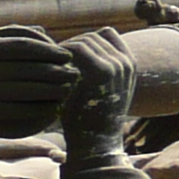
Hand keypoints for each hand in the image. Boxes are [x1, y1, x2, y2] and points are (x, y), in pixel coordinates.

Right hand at [0, 26, 74, 138]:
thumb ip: (8, 33)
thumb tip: (44, 33)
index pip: (23, 47)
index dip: (50, 51)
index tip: (67, 56)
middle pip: (28, 70)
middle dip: (57, 72)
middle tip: (75, 74)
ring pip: (25, 91)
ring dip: (52, 92)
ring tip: (69, 90)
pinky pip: (16, 111)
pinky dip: (38, 110)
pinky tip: (53, 109)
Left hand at [56, 30, 139, 157]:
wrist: (95, 144)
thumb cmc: (93, 119)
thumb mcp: (107, 91)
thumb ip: (103, 68)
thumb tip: (78, 46)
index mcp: (129, 65)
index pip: (106, 34)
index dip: (86, 41)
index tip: (69, 58)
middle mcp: (124, 63)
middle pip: (91, 36)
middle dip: (70, 47)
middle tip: (52, 64)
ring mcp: (114, 66)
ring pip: (82, 40)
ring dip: (62, 52)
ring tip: (49, 69)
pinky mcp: (99, 72)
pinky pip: (75, 49)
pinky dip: (59, 57)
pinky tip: (48, 74)